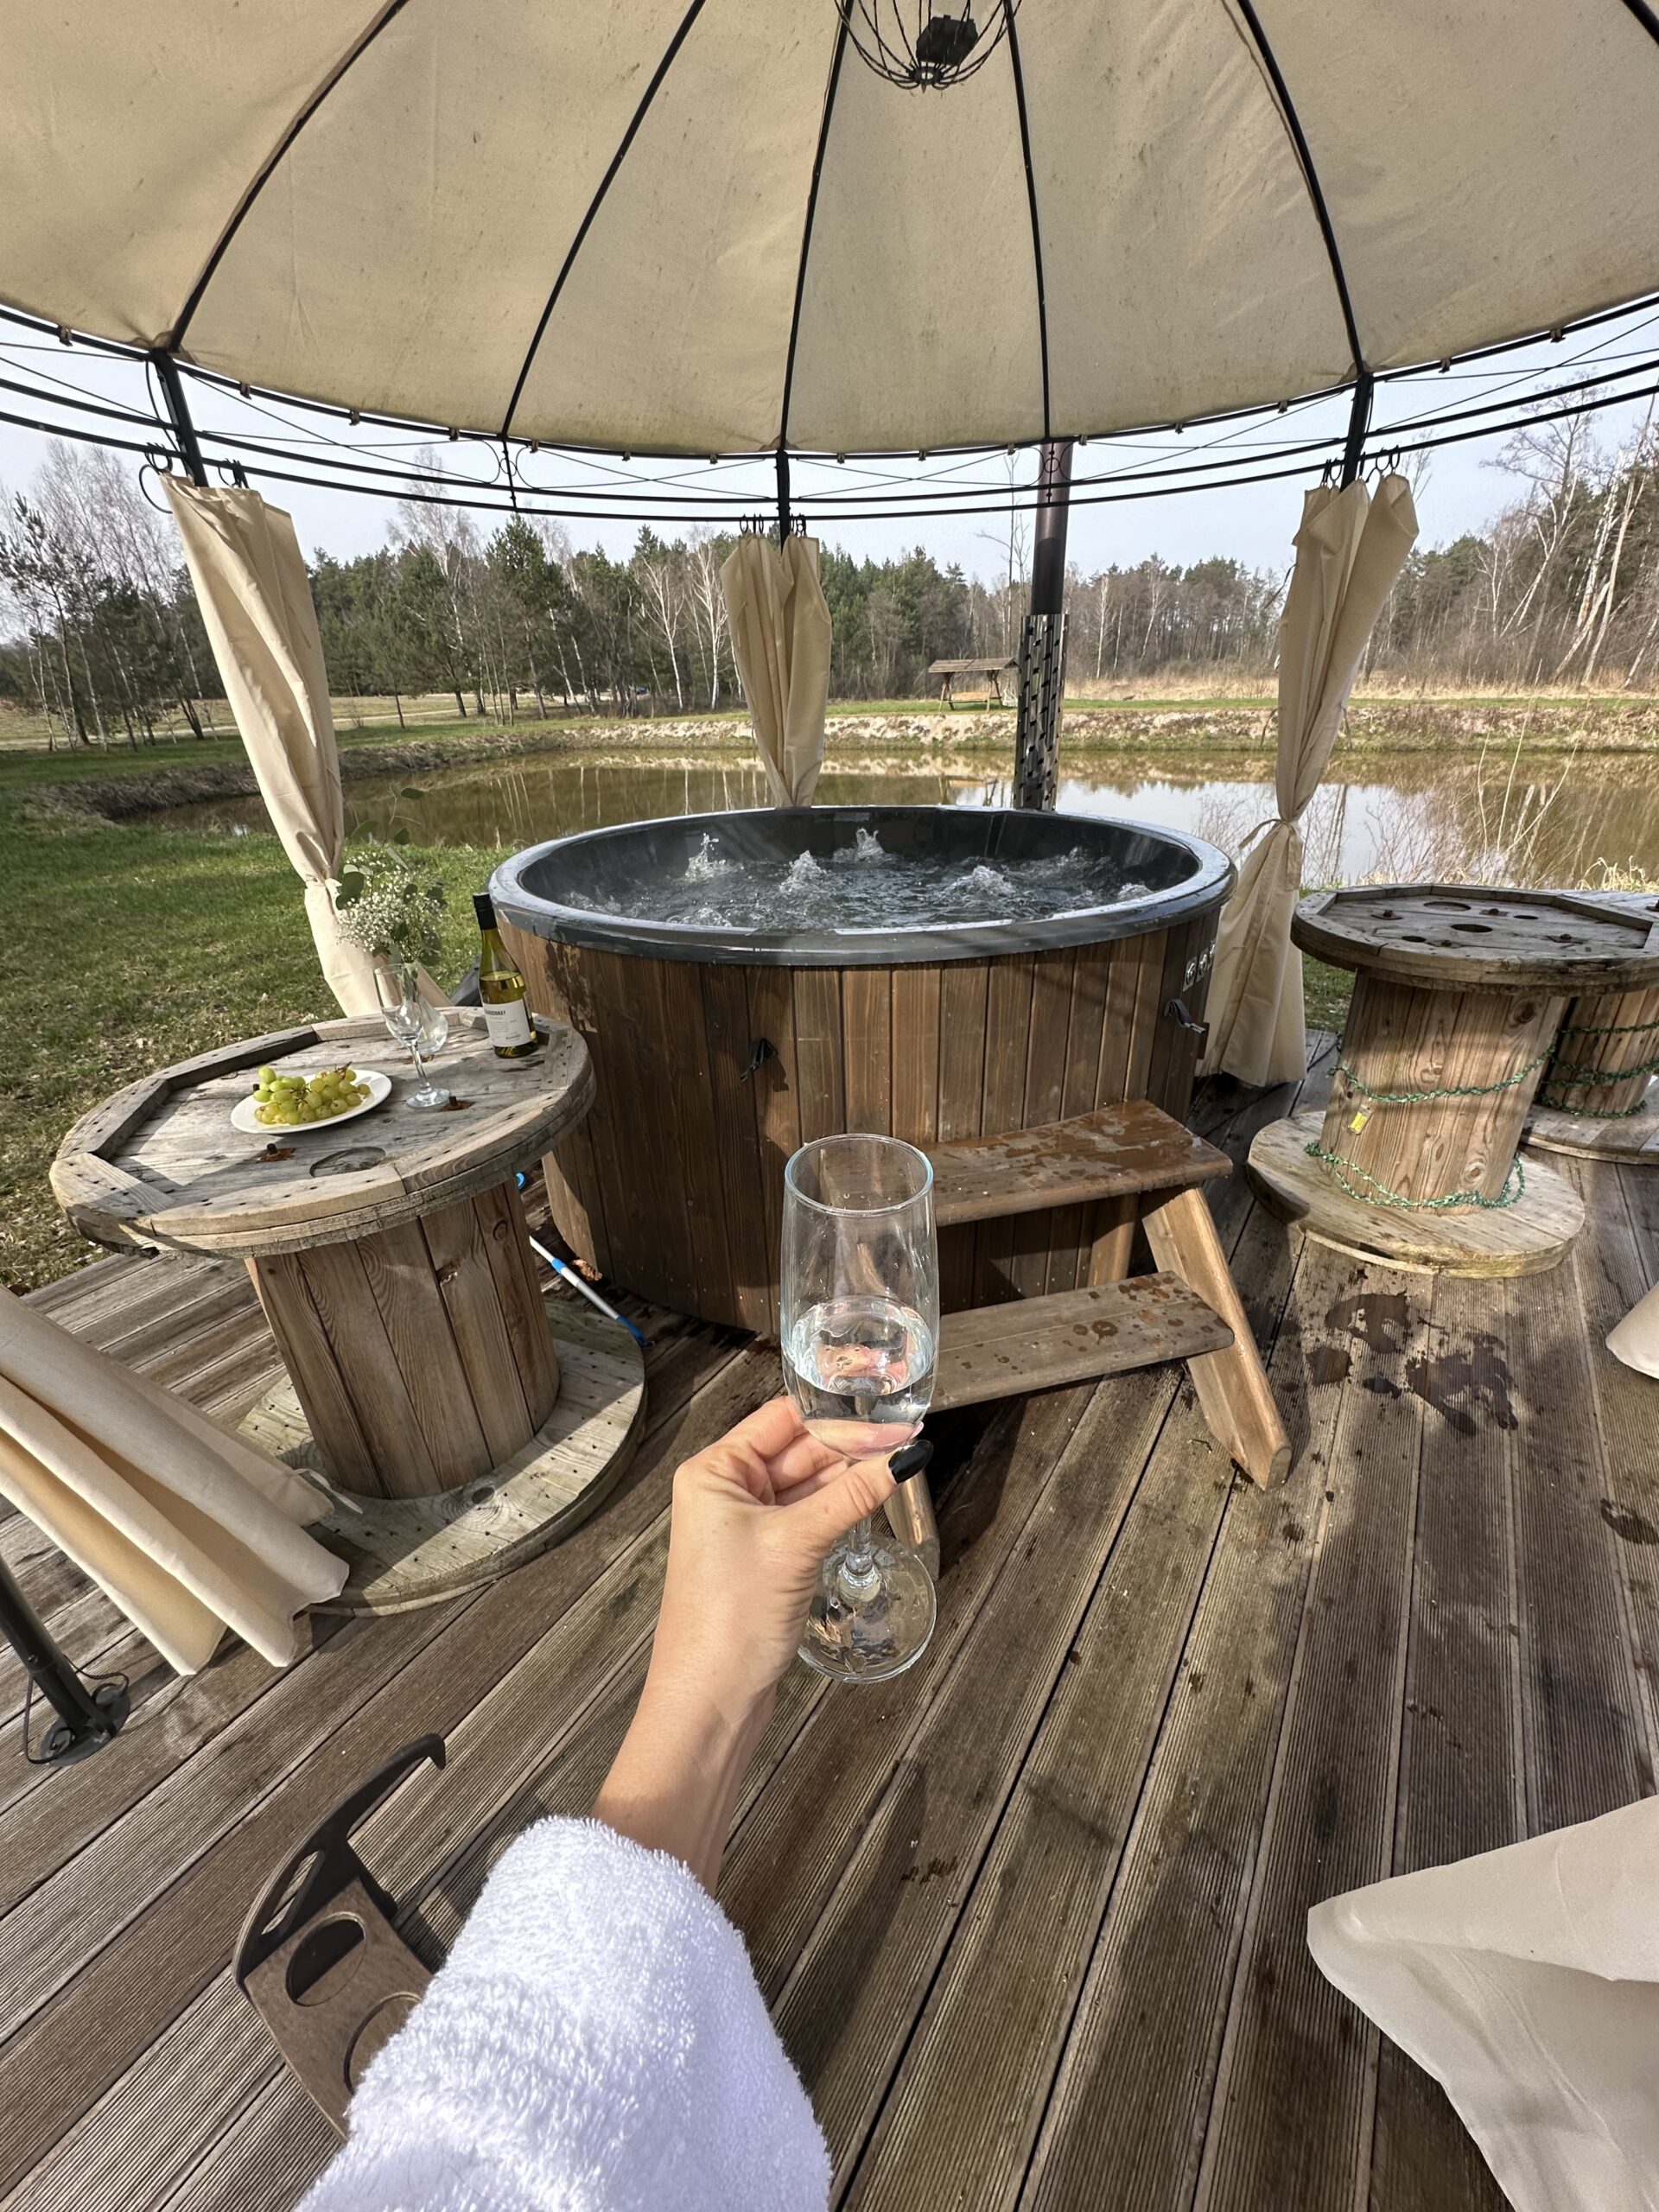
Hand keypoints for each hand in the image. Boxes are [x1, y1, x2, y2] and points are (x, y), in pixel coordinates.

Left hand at [654, 1397, 898, 1729]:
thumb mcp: (795, 1544)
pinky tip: (873, 1497)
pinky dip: (840, 1508)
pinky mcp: (766, 1557)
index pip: (782, 1420)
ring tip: (898, 1463)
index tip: (885, 1413)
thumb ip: (851, 1496)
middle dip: (851, 1446)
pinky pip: (809, 1517)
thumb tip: (899, 1458)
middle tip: (905, 1439)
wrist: (710, 1699)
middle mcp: (727, 1491)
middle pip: (799, 1451)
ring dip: (850, 1477)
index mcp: (714, 1471)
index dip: (835, 1416)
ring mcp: (747, 1526)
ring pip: (809, 1485)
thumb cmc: (726, 1620)